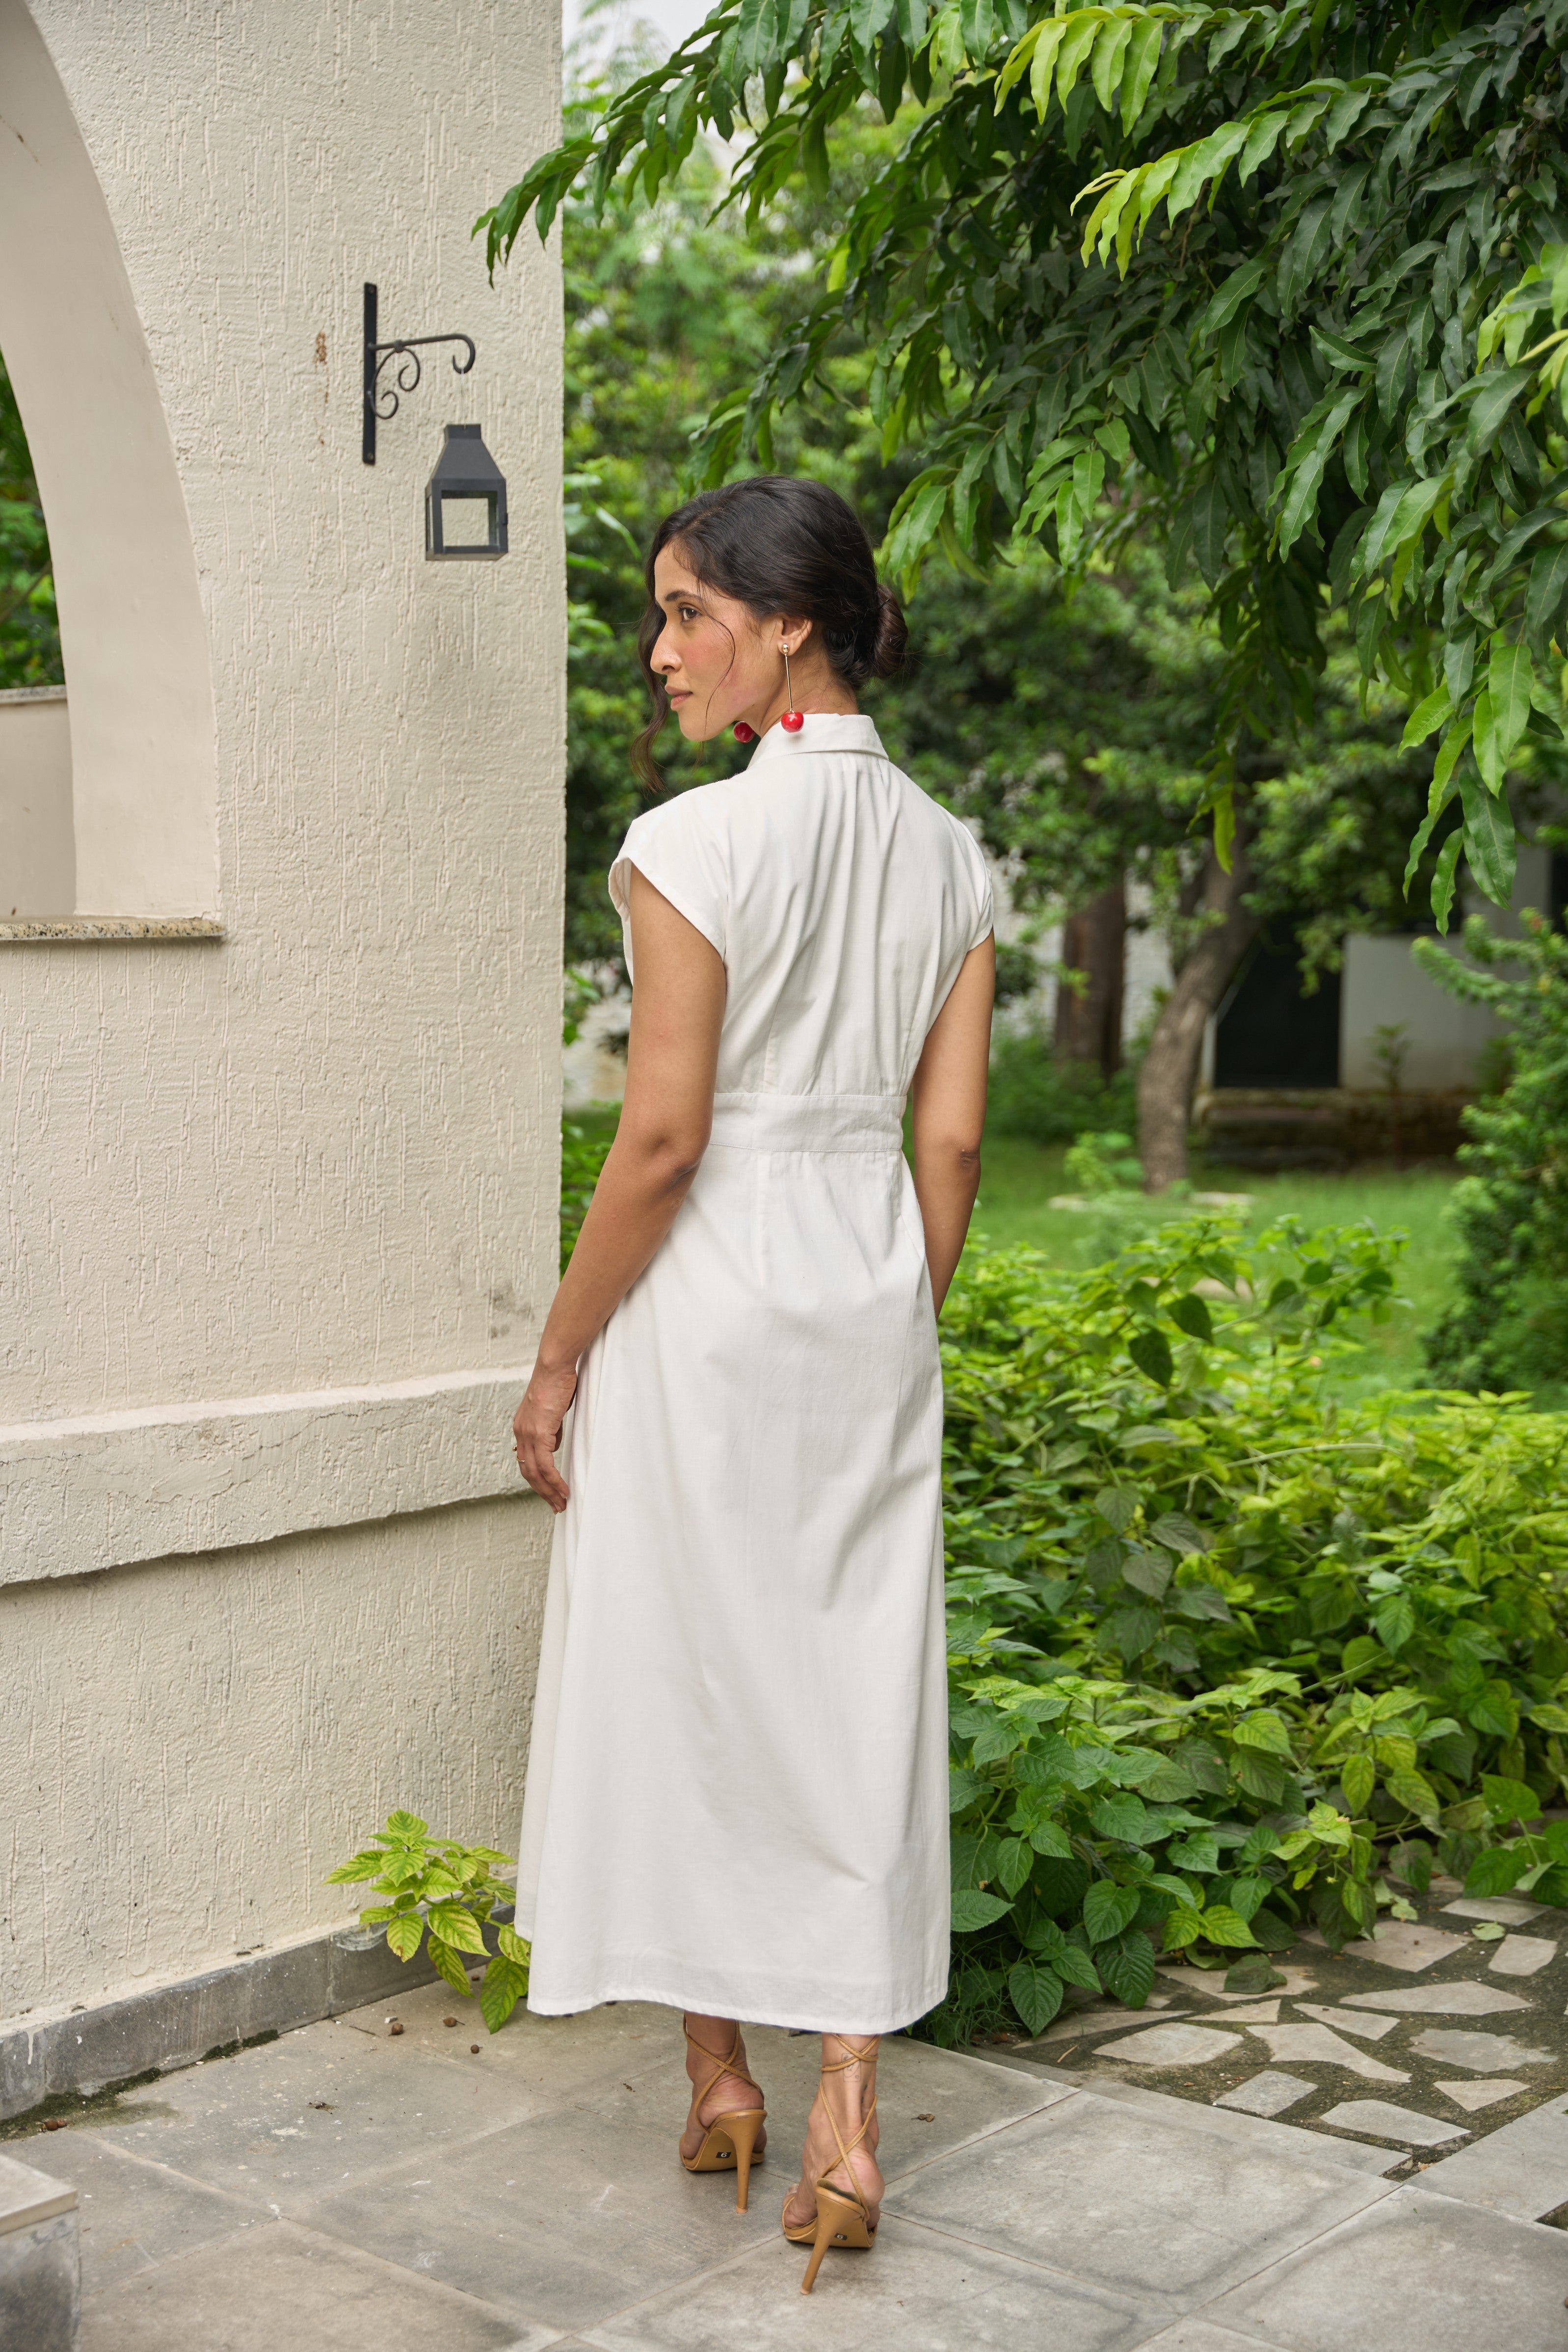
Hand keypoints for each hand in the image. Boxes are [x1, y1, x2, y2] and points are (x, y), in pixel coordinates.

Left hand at [514, 1364, 577, 1511]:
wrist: (554, 1367)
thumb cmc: (557, 1383)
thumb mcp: (552, 1411)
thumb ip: (550, 1430)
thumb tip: (552, 1446)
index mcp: (522, 1428)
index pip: (526, 1461)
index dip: (536, 1480)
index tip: (547, 1492)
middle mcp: (521, 1433)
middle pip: (528, 1472)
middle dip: (542, 1492)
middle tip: (555, 1506)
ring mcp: (528, 1434)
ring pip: (535, 1473)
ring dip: (549, 1491)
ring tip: (561, 1504)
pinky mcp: (539, 1433)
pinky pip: (546, 1466)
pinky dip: (554, 1481)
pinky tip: (562, 1490)